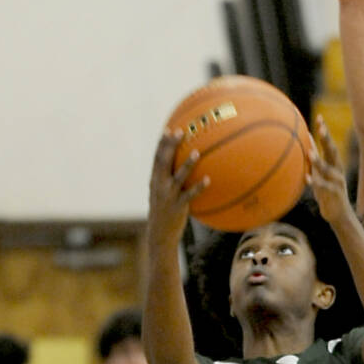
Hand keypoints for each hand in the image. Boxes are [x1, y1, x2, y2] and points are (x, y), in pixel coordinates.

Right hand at [147, 130, 208, 246]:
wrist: (159, 233)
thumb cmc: (164, 210)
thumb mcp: (161, 193)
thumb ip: (169, 179)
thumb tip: (183, 165)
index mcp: (155, 180)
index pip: (157, 158)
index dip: (162, 144)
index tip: (168, 129)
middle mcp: (159, 185)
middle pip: (164, 161)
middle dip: (171, 146)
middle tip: (181, 132)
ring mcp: (168, 195)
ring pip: (178, 177)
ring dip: (187, 164)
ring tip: (197, 152)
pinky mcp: (178, 206)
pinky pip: (190, 195)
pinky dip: (198, 187)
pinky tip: (208, 179)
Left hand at [308, 116, 357, 231]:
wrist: (339, 215)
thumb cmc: (326, 192)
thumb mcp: (320, 175)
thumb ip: (313, 161)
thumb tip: (304, 145)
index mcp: (334, 164)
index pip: (329, 144)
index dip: (324, 131)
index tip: (319, 117)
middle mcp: (337, 170)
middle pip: (332, 151)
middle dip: (326, 139)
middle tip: (321, 127)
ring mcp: (337, 181)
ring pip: (327, 169)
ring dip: (318, 160)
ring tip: (309, 152)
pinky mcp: (334, 193)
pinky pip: (324, 187)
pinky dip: (316, 182)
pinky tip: (307, 178)